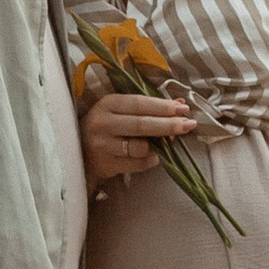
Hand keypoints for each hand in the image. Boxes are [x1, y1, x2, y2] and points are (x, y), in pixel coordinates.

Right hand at [82, 90, 201, 189]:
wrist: (79, 152)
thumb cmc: (107, 127)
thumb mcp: (121, 111)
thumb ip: (148, 107)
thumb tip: (180, 104)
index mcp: (107, 104)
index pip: (139, 103)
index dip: (163, 106)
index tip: (183, 108)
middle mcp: (102, 123)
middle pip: (141, 125)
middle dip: (168, 125)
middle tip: (188, 125)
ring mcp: (103, 146)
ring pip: (140, 147)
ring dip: (160, 146)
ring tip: (169, 142)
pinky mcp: (106, 165)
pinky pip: (138, 164)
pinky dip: (151, 160)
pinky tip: (155, 155)